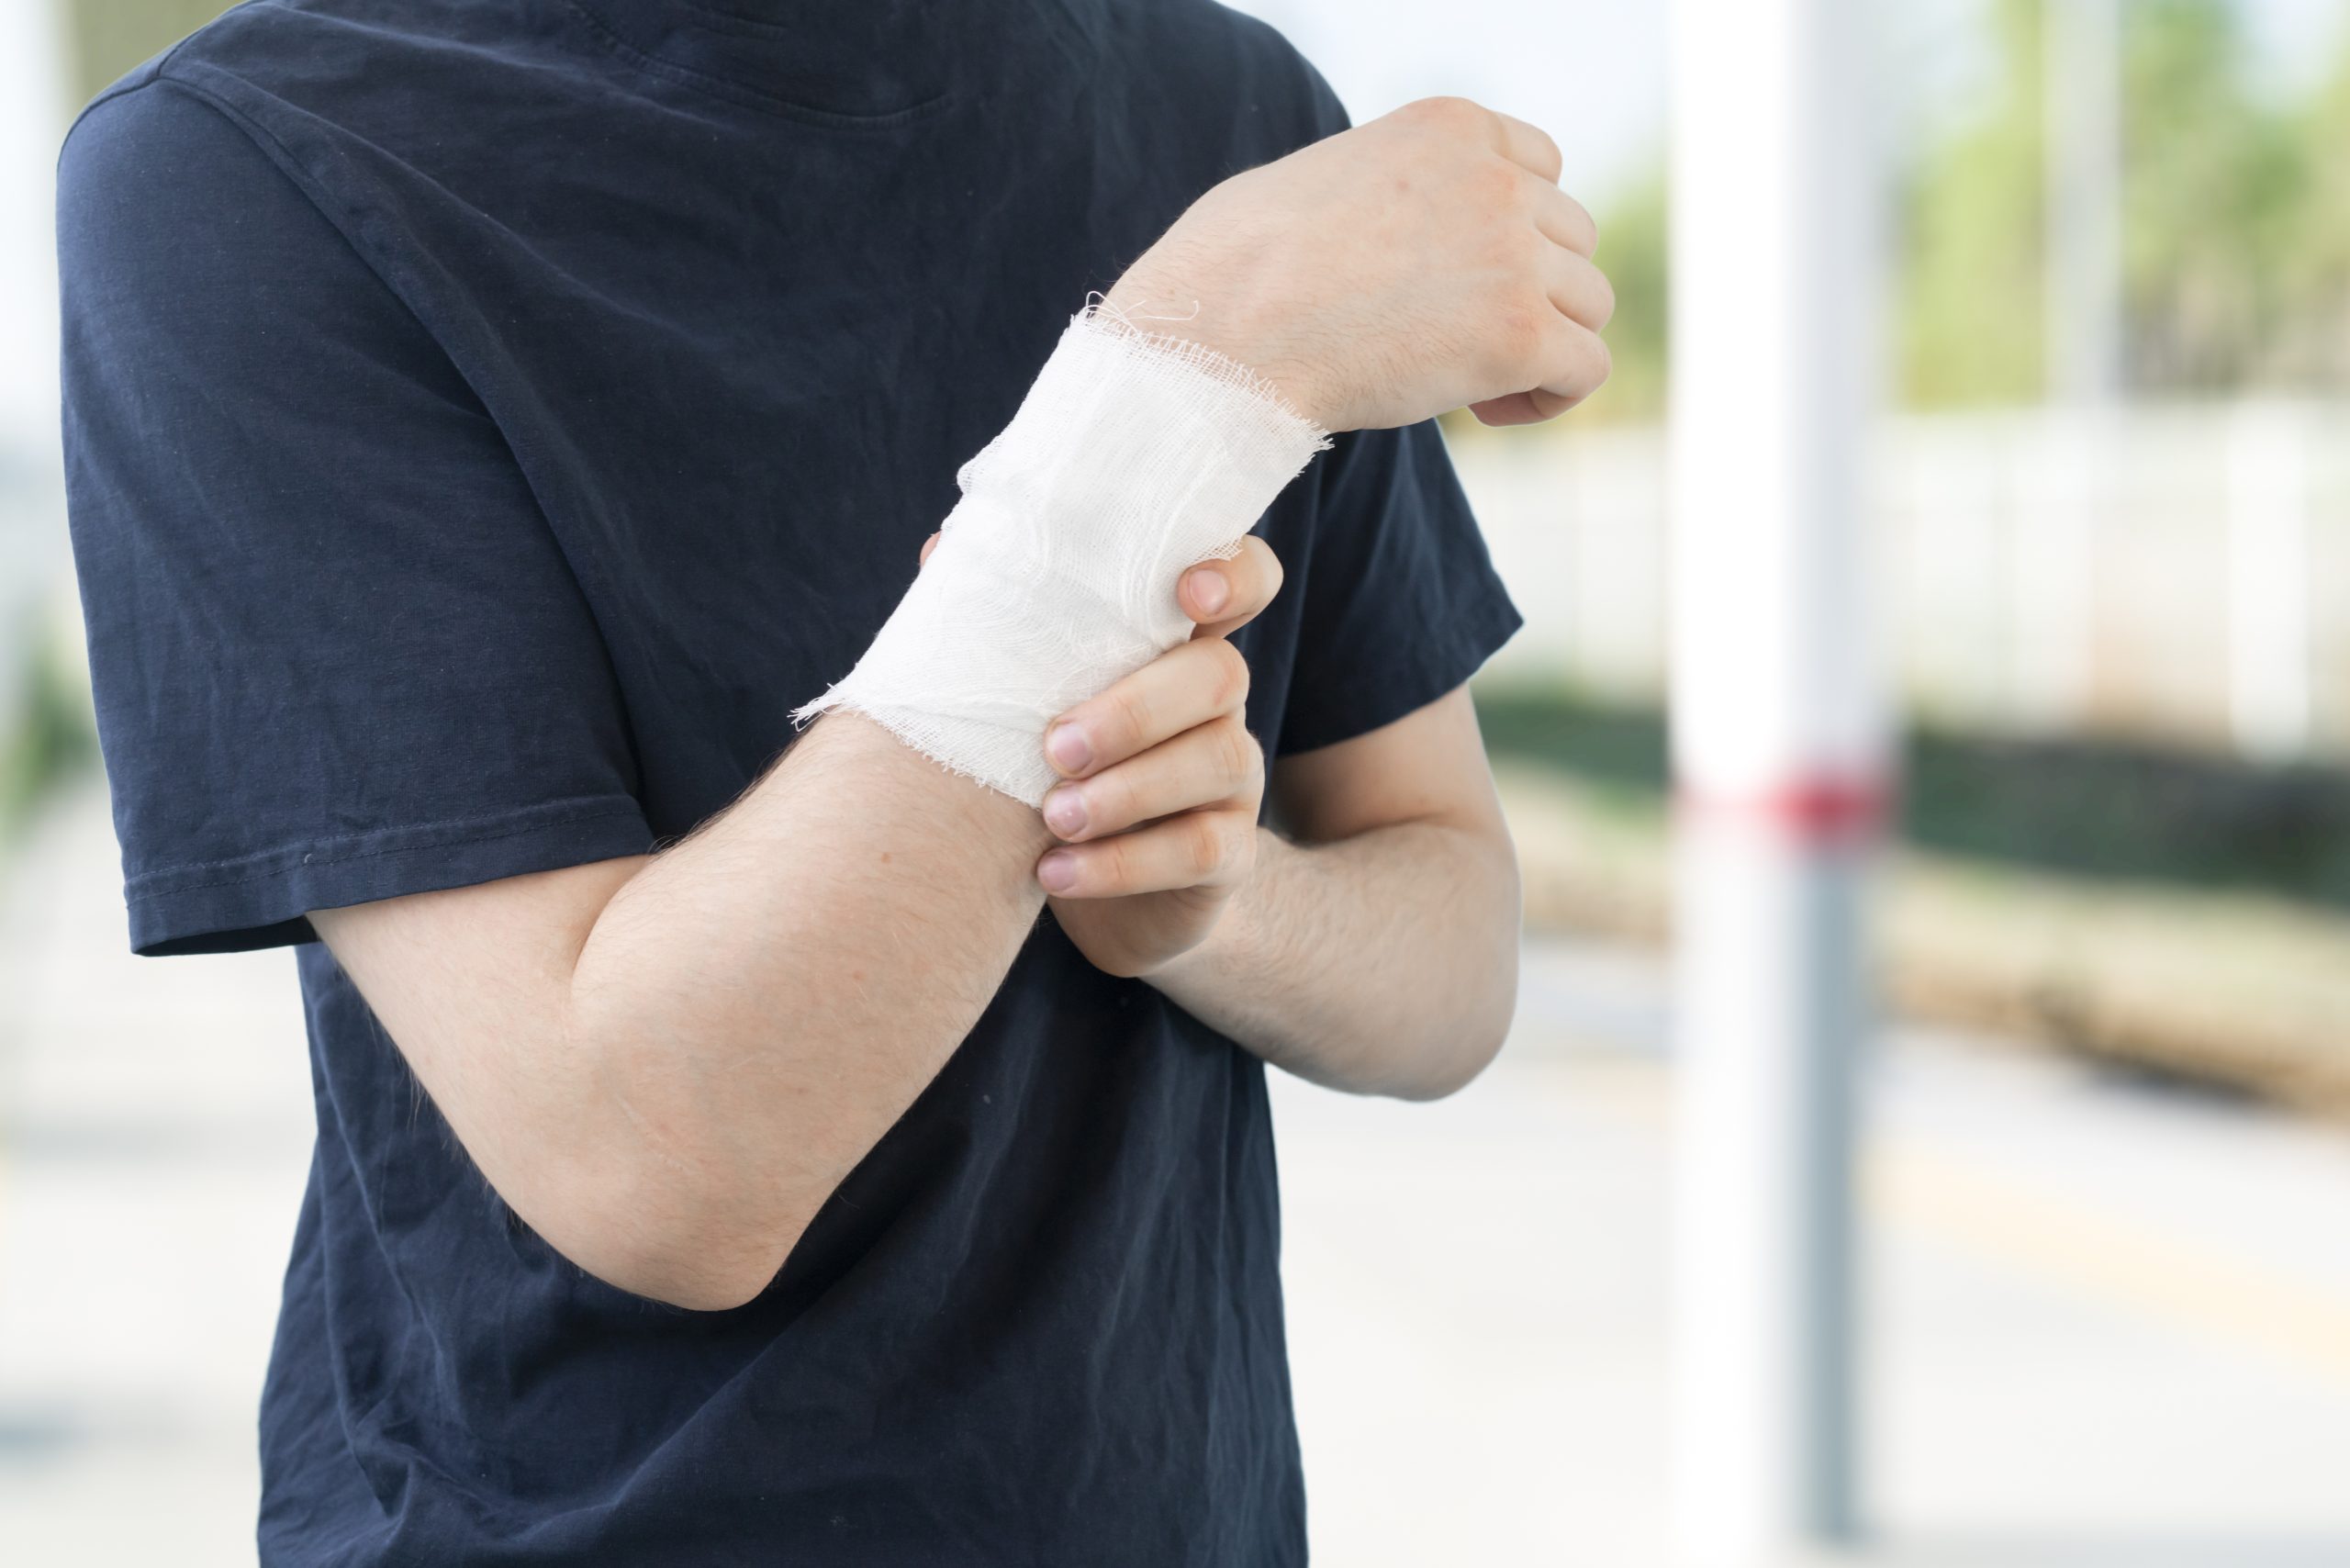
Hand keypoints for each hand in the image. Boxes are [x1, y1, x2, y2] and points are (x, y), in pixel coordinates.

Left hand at [909, 531, 1279, 978]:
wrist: (1104, 901)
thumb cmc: (1055, 774)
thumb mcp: (1033, 702)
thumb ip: (1005, 632)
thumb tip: (940, 550)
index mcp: (1174, 648)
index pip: (1246, 581)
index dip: (1233, 575)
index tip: (1187, 594)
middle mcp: (1218, 705)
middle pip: (1222, 675)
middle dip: (1136, 709)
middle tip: (1055, 748)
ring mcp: (1235, 780)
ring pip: (1218, 759)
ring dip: (1128, 790)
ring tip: (1052, 818)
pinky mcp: (1232, 855)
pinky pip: (1202, 849)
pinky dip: (1124, 864)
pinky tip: (1054, 873)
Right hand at [1103, 95, 1613, 432]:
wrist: (1216, 342)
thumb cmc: (1231, 273)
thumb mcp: (1322, 177)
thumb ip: (1390, 184)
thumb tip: (1404, 232)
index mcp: (1449, 125)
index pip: (1540, 166)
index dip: (1512, 232)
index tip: (1459, 282)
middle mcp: (1495, 177)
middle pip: (1570, 238)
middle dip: (1526, 291)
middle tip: (1454, 342)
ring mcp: (1514, 253)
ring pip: (1588, 304)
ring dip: (1541, 346)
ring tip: (1468, 384)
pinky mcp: (1520, 333)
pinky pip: (1586, 369)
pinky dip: (1550, 397)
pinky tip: (1487, 411)